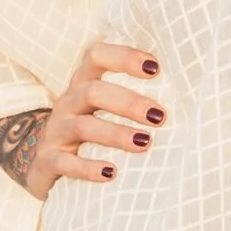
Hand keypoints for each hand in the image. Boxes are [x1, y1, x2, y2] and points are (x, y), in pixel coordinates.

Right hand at [24, 38, 166, 198]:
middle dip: (128, 102)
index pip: (97, 56)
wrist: (41, 162)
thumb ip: (132, 100)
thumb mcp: (101, 109)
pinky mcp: (47, 161)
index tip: (155, 68)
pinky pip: (65, 163)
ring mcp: (55, 132)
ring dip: (115, 133)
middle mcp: (68, 103)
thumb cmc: (88, 132)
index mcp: (84, 84)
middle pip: (93, 91)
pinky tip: (111, 174)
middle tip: (159, 117)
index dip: (124, 57)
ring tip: (144, 143)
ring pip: (83, 126)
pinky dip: (88, 168)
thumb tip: (189, 99)